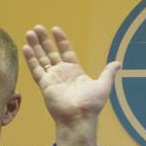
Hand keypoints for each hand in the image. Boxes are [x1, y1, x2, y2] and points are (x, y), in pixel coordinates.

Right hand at [22, 25, 119, 145]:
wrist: (79, 118)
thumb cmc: (92, 104)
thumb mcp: (103, 85)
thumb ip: (108, 72)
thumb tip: (118, 63)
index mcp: (75, 71)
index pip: (66, 51)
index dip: (61, 41)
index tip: (55, 29)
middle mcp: (62, 73)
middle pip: (51, 53)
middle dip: (44, 40)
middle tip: (38, 28)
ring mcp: (52, 78)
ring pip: (41, 59)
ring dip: (35, 46)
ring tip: (30, 32)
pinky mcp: (45, 85)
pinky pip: (36, 69)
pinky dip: (31, 59)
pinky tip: (26, 47)